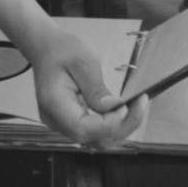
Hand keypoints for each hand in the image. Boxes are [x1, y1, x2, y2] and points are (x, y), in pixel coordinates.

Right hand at [29, 27, 148, 148]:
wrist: (46, 47)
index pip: (82, 129)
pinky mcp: (71, 122)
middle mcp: (56, 120)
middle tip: (141, 104)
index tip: (125, 106)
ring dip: (121, 127)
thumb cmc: (61, 49)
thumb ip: (96, 88)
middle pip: (93, 139)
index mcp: (54, 104)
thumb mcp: (83, 61)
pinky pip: (94, 131)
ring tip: (138, 106)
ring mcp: (62, 124)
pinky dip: (112, 124)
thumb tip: (113, 108)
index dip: (108, 124)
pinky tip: (125, 110)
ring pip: (96, 139)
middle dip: (122, 126)